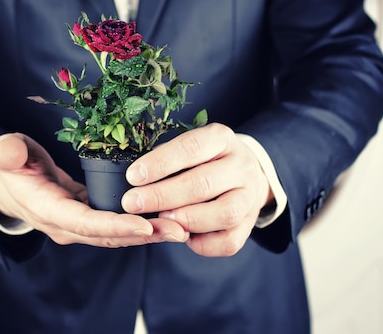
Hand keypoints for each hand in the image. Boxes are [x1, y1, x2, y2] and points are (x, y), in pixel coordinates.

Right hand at [0, 133, 187, 247]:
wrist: (11, 188)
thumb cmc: (13, 166)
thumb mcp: (7, 153)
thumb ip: (7, 152)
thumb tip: (4, 152)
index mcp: (47, 210)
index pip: (84, 222)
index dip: (114, 225)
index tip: (145, 225)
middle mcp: (66, 226)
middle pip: (108, 235)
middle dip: (143, 235)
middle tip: (178, 229)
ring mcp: (79, 228)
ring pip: (117, 236)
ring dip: (149, 235)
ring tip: (181, 229)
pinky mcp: (90, 222)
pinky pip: (118, 228)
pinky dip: (142, 228)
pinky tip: (168, 221)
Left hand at [122, 123, 274, 256]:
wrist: (247, 173)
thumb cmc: (206, 159)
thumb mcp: (191, 146)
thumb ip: (167, 158)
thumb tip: (135, 179)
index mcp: (221, 139)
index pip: (191, 148)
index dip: (160, 163)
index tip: (133, 176)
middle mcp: (241, 165)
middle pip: (203, 183)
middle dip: (163, 195)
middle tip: (133, 203)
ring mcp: (250, 196)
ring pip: (224, 213)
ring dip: (188, 219)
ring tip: (161, 219)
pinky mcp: (250, 224)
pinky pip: (229, 241)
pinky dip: (203, 244)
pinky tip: (182, 236)